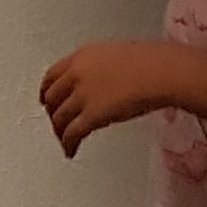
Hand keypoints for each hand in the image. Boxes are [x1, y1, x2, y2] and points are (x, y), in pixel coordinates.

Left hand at [37, 41, 165, 154]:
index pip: (52, 75)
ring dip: (60, 132)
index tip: (46, 99)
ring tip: (65, 141)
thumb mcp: (115, 55)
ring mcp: (82, 95)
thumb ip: (98, 67)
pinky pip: (71, 134)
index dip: (46, 91)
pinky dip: (68, 144)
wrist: (161, 72)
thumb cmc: (150, 63)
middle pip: (52, 98)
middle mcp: (76, 75)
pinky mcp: (91, 116)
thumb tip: (98, 80)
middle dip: (52, 113)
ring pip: (59, 118)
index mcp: (81, 56)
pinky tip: (71, 150)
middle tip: (56, 122)